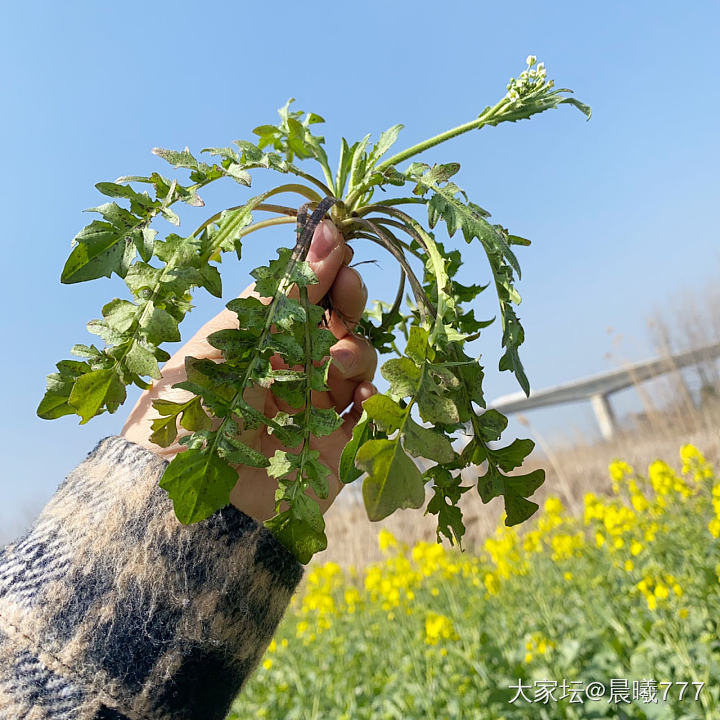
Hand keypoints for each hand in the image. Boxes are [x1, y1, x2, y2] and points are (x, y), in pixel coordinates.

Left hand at [121, 220, 377, 522]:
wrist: (187, 499)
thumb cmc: (194, 407)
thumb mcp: (231, 338)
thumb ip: (281, 293)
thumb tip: (321, 232)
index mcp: (259, 340)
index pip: (304, 295)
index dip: (324, 269)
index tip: (338, 244)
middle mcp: (288, 367)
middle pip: (337, 322)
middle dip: (348, 300)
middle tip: (348, 291)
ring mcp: (314, 405)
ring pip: (358, 359)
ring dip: (355, 351)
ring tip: (334, 364)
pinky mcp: (334, 443)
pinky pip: (369, 411)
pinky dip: (372, 397)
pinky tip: (359, 396)